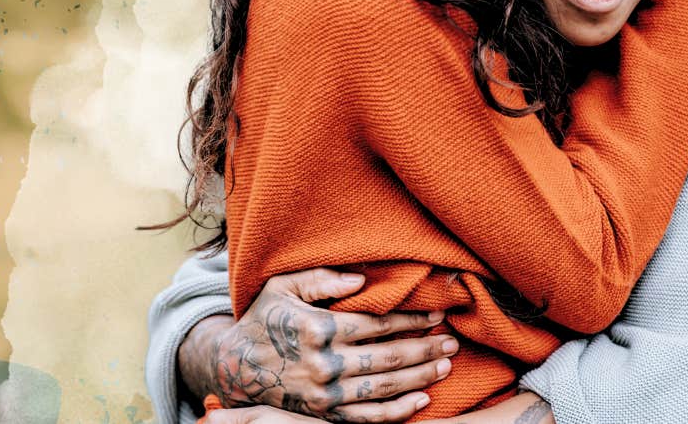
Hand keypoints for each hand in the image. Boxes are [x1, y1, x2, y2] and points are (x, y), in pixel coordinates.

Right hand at [180, 267, 457, 422]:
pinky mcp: (323, 414)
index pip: (376, 324)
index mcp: (316, 328)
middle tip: (452, 341)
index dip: (410, 319)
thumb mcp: (282, 286)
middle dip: (424, 348)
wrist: (236, 367)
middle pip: (387, 357)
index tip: (436, 314)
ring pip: (383, 388)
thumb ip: (321, 278)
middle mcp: (323, 364)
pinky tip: (421, 400)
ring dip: (419, 377)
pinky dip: (397, 412)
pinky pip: (367, 418)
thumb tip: (362, 278)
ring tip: (445, 365)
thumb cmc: (266, 318)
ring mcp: (324, 394)